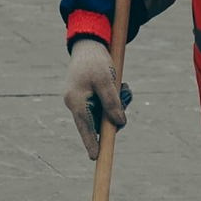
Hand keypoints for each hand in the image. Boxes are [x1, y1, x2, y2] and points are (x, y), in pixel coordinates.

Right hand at [64, 38, 126, 161]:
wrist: (88, 41)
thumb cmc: (96, 60)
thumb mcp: (107, 81)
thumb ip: (112, 104)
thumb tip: (119, 124)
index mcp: (76, 101)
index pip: (85, 128)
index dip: (91, 143)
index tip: (96, 158)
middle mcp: (74, 102)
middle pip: (97, 121)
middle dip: (114, 115)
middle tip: (125, 93)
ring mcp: (79, 98)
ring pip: (102, 112)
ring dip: (116, 104)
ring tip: (123, 85)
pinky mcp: (85, 94)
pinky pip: (101, 104)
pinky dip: (112, 98)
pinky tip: (119, 84)